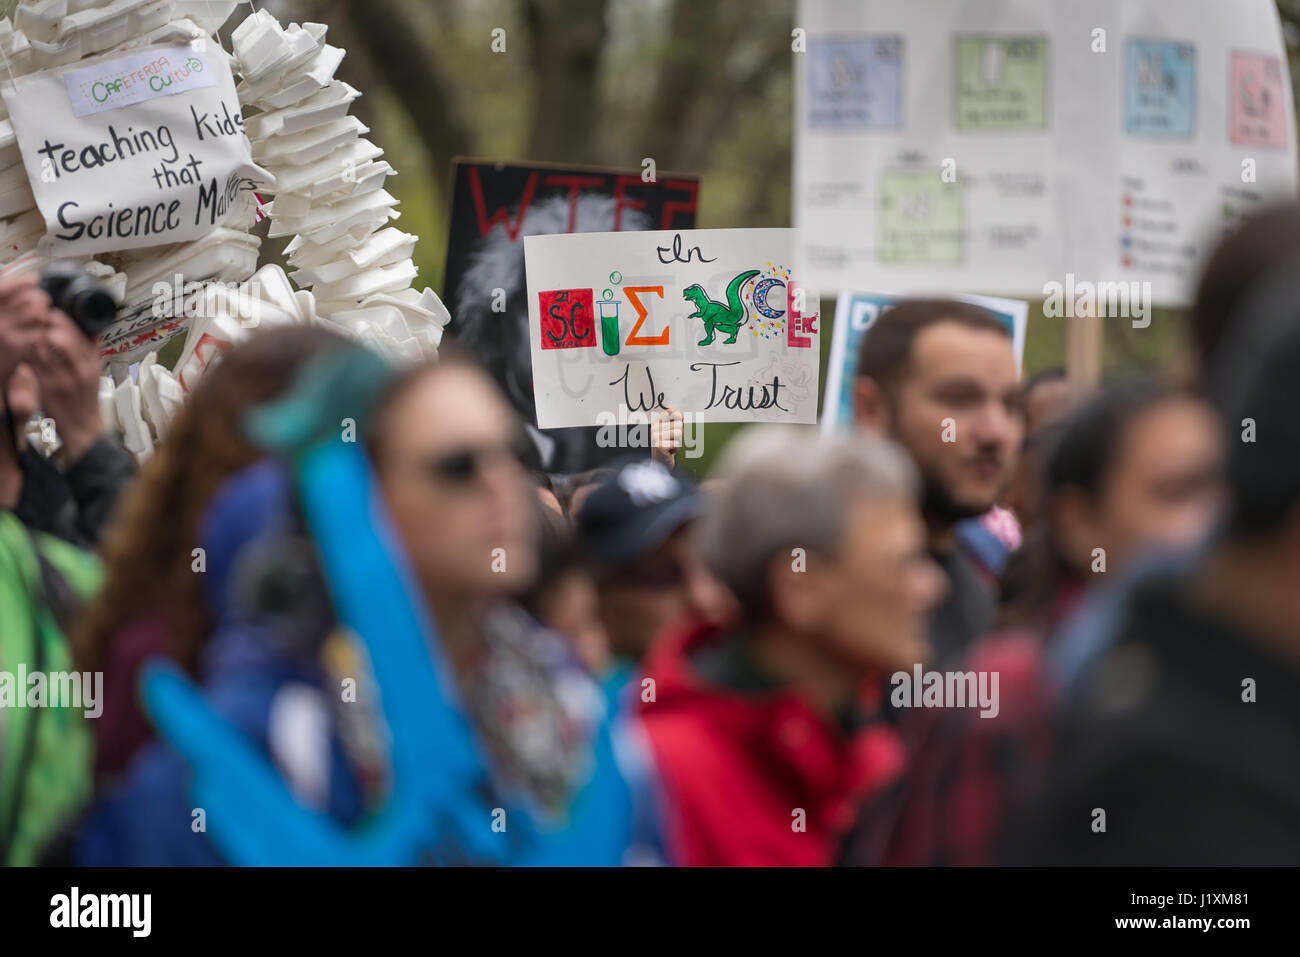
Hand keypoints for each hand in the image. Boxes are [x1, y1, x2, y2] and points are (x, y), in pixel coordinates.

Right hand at [0, 272, 51, 383]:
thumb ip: (5, 298)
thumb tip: (26, 279)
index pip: (1, 288)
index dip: (19, 281)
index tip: (34, 278)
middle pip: (26, 298)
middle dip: (40, 298)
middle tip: (43, 301)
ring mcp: (3, 331)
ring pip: (36, 313)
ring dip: (44, 313)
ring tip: (42, 316)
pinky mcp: (15, 346)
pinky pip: (39, 330)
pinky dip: (43, 329)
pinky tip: (40, 331)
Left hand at [28, 309, 103, 462]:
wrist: (83, 428)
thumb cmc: (86, 400)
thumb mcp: (97, 373)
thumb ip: (93, 350)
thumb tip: (93, 329)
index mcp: (92, 364)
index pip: (78, 333)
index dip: (62, 319)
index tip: (52, 312)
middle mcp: (79, 371)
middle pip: (61, 338)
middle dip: (46, 325)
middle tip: (37, 320)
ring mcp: (61, 380)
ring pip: (43, 350)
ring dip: (32, 339)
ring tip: (30, 335)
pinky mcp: (45, 389)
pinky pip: (32, 365)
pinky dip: (26, 355)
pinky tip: (26, 352)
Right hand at [651, 407, 682, 467]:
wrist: (661, 464)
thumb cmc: (668, 448)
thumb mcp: (671, 432)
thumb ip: (676, 421)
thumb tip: (680, 415)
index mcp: (657, 422)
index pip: (674, 412)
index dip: (680, 420)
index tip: (676, 428)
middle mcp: (654, 427)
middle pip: (679, 424)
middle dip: (679, 434)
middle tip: (672, 441)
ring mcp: (656, 436)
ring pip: (679, 433)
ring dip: (678, 442)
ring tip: (671, 446)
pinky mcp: (659, 445)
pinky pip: (677, 443)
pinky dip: (676, 449)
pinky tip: (669, 452)